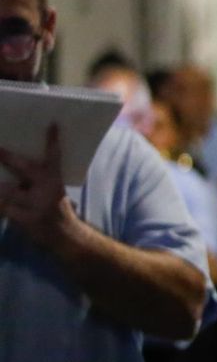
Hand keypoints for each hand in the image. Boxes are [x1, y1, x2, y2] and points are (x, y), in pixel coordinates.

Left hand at [0, 123, 77, 250]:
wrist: (65, 237)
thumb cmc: (55, 210)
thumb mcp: (52, 192)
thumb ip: (35, 182)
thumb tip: (8, 174)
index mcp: (54, 179)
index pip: (54, 156)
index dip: (52, 141)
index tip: (52, 125)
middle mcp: (46, 188)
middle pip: (25, 168)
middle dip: (8, 158)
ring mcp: (36, 204)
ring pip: (9, 191)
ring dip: (1, 189)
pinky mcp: (25, 218)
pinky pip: (5, 209)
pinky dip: (2, 206)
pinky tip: (2, 204)